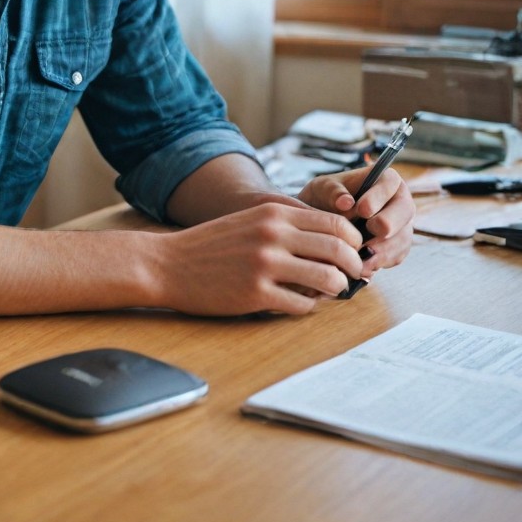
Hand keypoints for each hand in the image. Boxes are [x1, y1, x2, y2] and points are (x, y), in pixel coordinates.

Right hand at [149, 202, 364, 315]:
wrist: (167, 264)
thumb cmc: (211, 245)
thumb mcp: (250, 221)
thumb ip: (287, 227)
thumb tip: (332, 242)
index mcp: (273, 213)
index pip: (335, 223)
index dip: (353, 241)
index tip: (353, 253)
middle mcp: (272, 235)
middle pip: (339, 250)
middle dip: (354, 267)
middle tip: (353, 277)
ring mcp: (264, 265)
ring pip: (327, 279)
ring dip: (336, 289)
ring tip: (330, 292)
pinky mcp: (255, 294)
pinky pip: (301, 305)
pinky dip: (307, 307)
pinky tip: (298, 303)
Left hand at [299, 165, 414, 277]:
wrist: (320, 223)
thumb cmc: (324, 199)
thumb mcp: (322, 189)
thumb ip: (333, 192)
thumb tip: (346, 202)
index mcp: (385, 180)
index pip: (391, 183)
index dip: (380, 197)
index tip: (362, 210)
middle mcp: (399, 202)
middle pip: (405, 212)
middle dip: (386, 225)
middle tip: (366, 234)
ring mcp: (401, 225)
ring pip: (402, 237)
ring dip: (382, 250)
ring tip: (360, 258)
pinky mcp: (397, 246)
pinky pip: (396, 256)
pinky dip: (380, 263)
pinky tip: (362, 267)